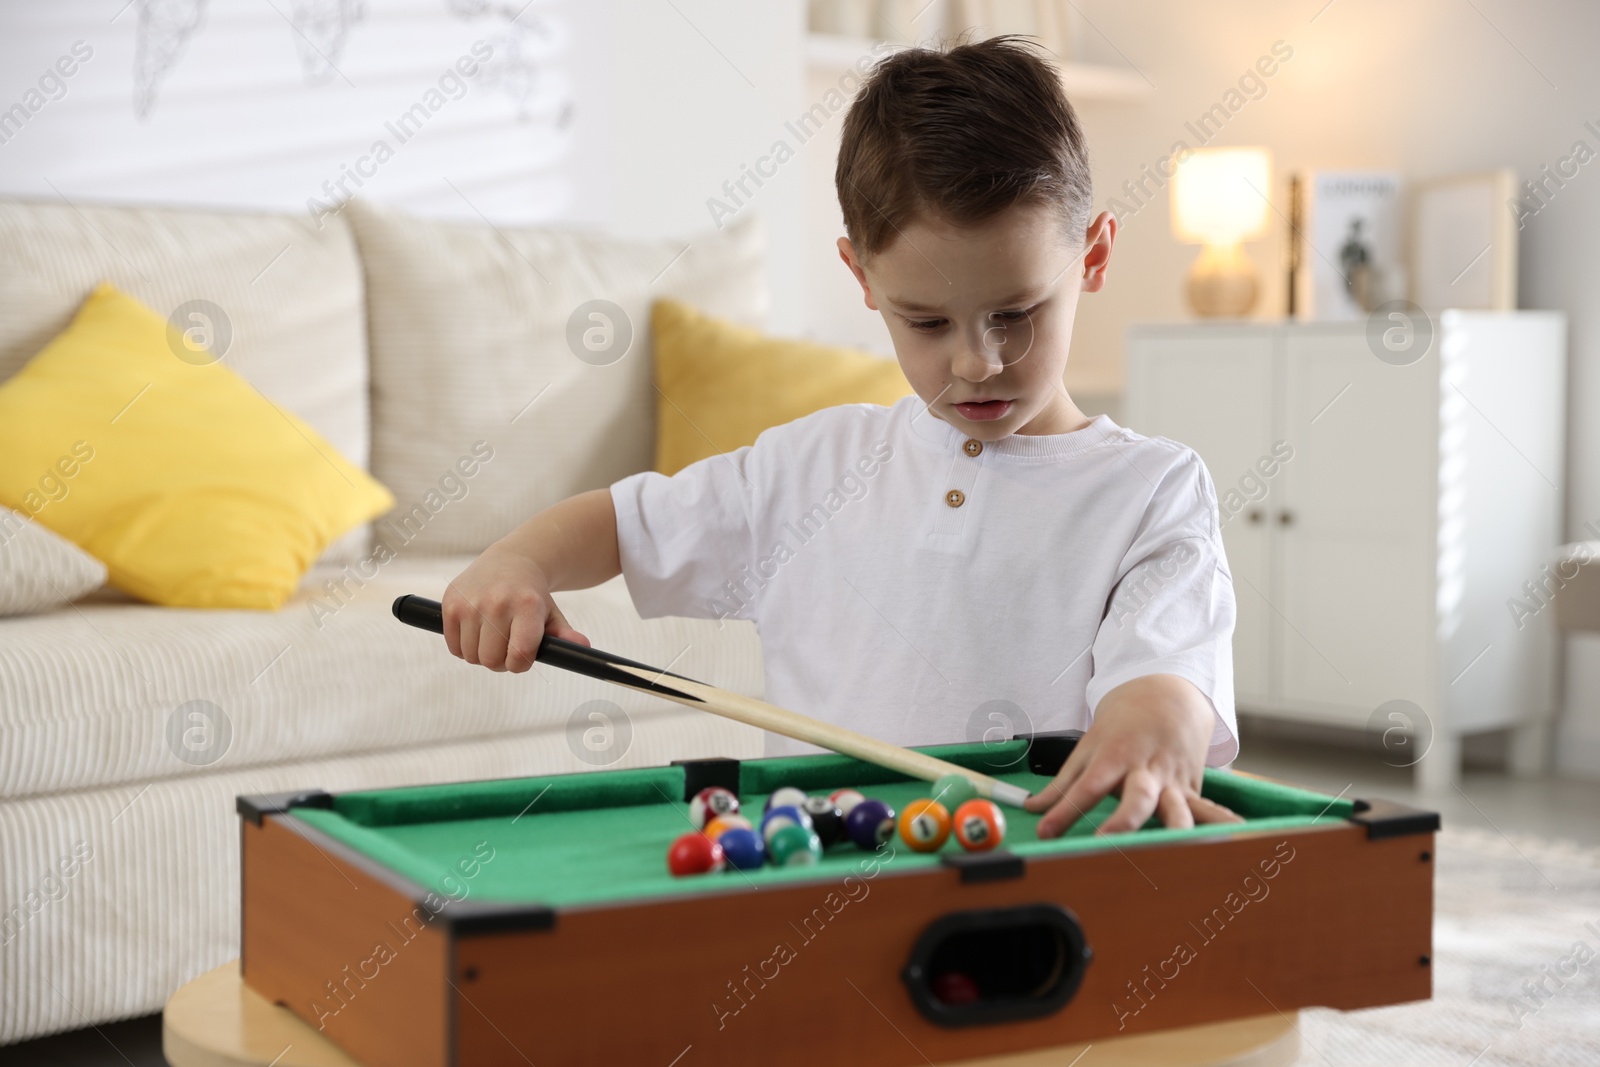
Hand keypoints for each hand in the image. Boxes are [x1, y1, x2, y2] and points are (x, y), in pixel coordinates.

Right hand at [441, 545, 590, 671]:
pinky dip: (464, 648)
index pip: (520, 655)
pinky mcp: (450, 603)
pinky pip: (454, 648)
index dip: (520, 664)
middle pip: (492, 661)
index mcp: (527, 606)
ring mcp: (471, 603)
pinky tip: (476, 632)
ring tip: (492, 638)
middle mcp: (497, 602)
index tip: (522, 657)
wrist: (508, 562)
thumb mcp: (552, 614)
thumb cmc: (532, 597)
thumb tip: (583, 647)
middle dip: (501, 662)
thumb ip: (565, 636)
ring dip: (481, 655)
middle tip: (506, 647)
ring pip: (472, 657)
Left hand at [1024, 674, 1240, 837]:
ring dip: (1174, 833)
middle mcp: (1146, 771)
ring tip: (1167, 856)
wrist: (1170, 696)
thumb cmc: (1123, 726)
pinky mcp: (1194, 792)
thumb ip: (1062, 784)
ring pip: (1179, 811)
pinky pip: (1206, 814)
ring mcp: (1173, 782)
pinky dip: (1214, 830)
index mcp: (1115, 756)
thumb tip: (1032, 810)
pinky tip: (1220, 847)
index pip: (1087, 786)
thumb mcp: (1088, 746)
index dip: (1065, 811)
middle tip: (1104, 843)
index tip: (1045, 833)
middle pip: (1137, 798)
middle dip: (1123, 822)